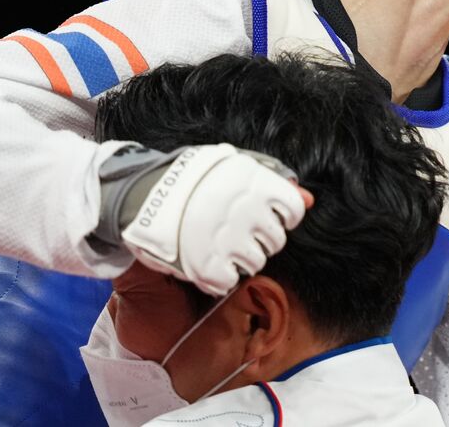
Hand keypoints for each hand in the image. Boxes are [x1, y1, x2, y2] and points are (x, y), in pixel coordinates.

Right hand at [120, 143, 311, 294]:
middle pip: (275, 241)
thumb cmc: (191, 179)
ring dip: (240, 257)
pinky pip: (230, 282)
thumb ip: (274, 180)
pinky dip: (220, 276)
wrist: (139, 194)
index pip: (292, 210)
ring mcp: (226, 240)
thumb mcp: (233, 166)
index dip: (281, 216)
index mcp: (253, 182)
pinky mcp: (206, 265)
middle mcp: (244, 210)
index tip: (263, 216)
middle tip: (234, 230)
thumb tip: (309, 200)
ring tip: (218, 244)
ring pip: (256, 263)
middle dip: (259, 238)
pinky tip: (207, 260)